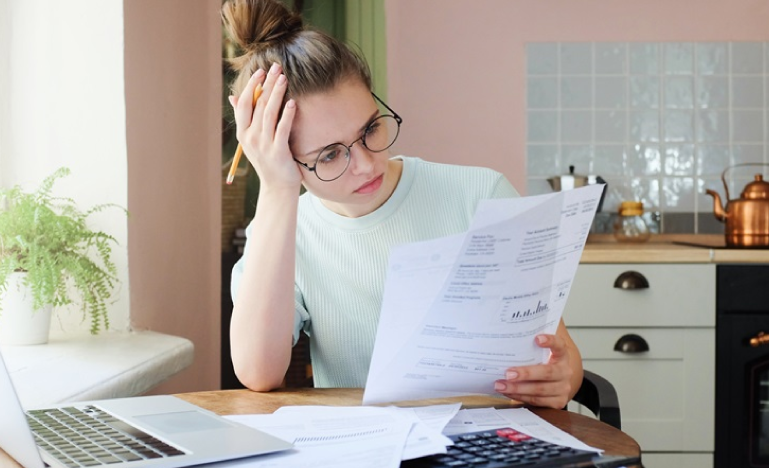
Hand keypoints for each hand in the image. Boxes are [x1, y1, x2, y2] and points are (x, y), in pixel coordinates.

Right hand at [230, 62, 300, 192]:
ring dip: (277, 94)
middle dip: (267, 84)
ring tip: (284, 79)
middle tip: (276, 68)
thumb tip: (233, 97)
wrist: (277, 186)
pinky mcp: (278, 152)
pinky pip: (282, 129)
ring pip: (269, 114)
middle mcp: (250, 137)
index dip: (252, 86)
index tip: (261, 71)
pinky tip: (292, 102)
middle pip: (257, 105)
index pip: (244, 104)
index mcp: (243, 133)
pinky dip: (287, 114)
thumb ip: (244, 118)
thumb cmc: (268, 160)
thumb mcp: (252, 140)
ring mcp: (264, 145)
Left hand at [494, 334, 574, 408]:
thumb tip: (505, 339)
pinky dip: (520, 397)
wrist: (556, 383)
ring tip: (501, 385)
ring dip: (517, 388)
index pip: (559, 345)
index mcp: (562, 355)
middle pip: (546, 372)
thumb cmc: (542, 364)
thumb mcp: (540, 354)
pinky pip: (536, 401)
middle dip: (525, 374)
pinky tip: (508, 392)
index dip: (550, 341)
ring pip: (539, 390)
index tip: (537, 338)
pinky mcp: (558, 402)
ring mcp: (563, 388)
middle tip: (508, 373)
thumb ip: (529, 347)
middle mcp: (565, 371)